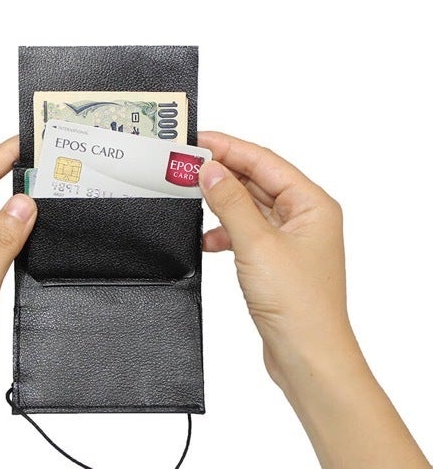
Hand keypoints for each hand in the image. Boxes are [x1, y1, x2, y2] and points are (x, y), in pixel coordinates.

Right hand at [197, 131, 428, 468]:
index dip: (229, 148)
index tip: (198, 141)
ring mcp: (290, 241)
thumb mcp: (257, 245)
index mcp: (312, 204)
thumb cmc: (299, 306)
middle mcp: (304, 218)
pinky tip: (208, 241)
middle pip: (256, 181)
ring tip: (191, 197)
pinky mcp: (275, 261)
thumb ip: (231, 203)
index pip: (264, 161)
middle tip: (185, 166)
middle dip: (221, 174)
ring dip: (221, 204)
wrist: (307, 357)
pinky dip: (225, 234)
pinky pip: (246, 234)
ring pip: (249, 208)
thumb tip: (211, 170)